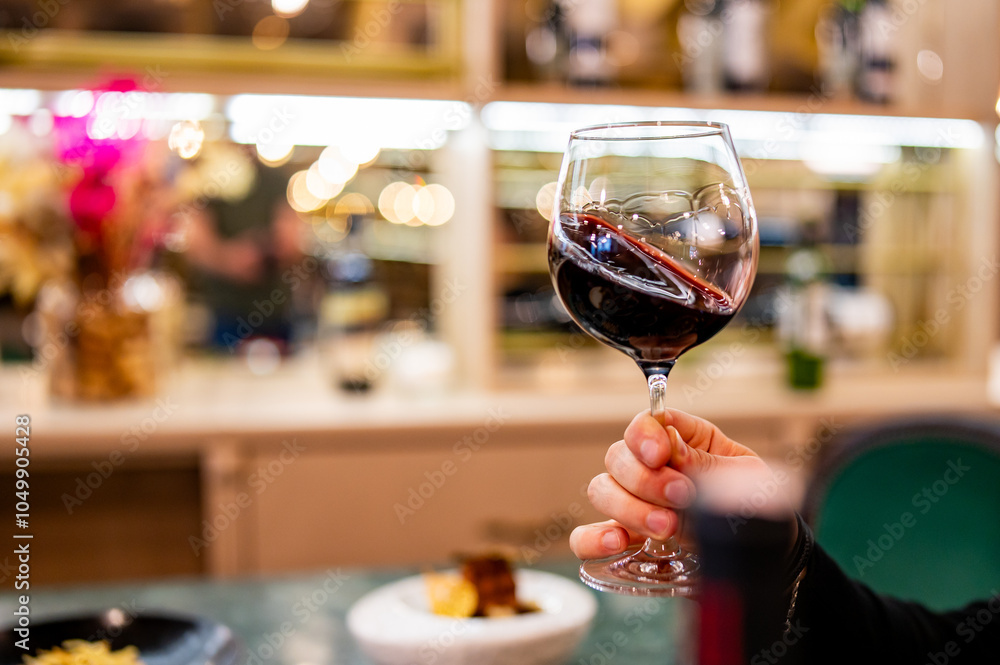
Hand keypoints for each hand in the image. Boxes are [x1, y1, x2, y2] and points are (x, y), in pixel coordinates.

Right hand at [569, 409, 769, 559]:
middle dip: (645, 479)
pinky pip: (588, 535)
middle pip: (618, 456)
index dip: (645, 435)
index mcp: (684, 440)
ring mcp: (636, 502)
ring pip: (602, 490)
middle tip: (681, 497)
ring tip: (666, 528)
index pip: (645, 423)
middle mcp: (653, 467)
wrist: (768, 553)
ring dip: (628, 508)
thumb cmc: (759, 506)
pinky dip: (593, 538)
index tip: (661, 454)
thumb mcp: (746, 477)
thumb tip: (673, 447)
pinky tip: (616, 543)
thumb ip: (708, 463)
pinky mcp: (626, 538)